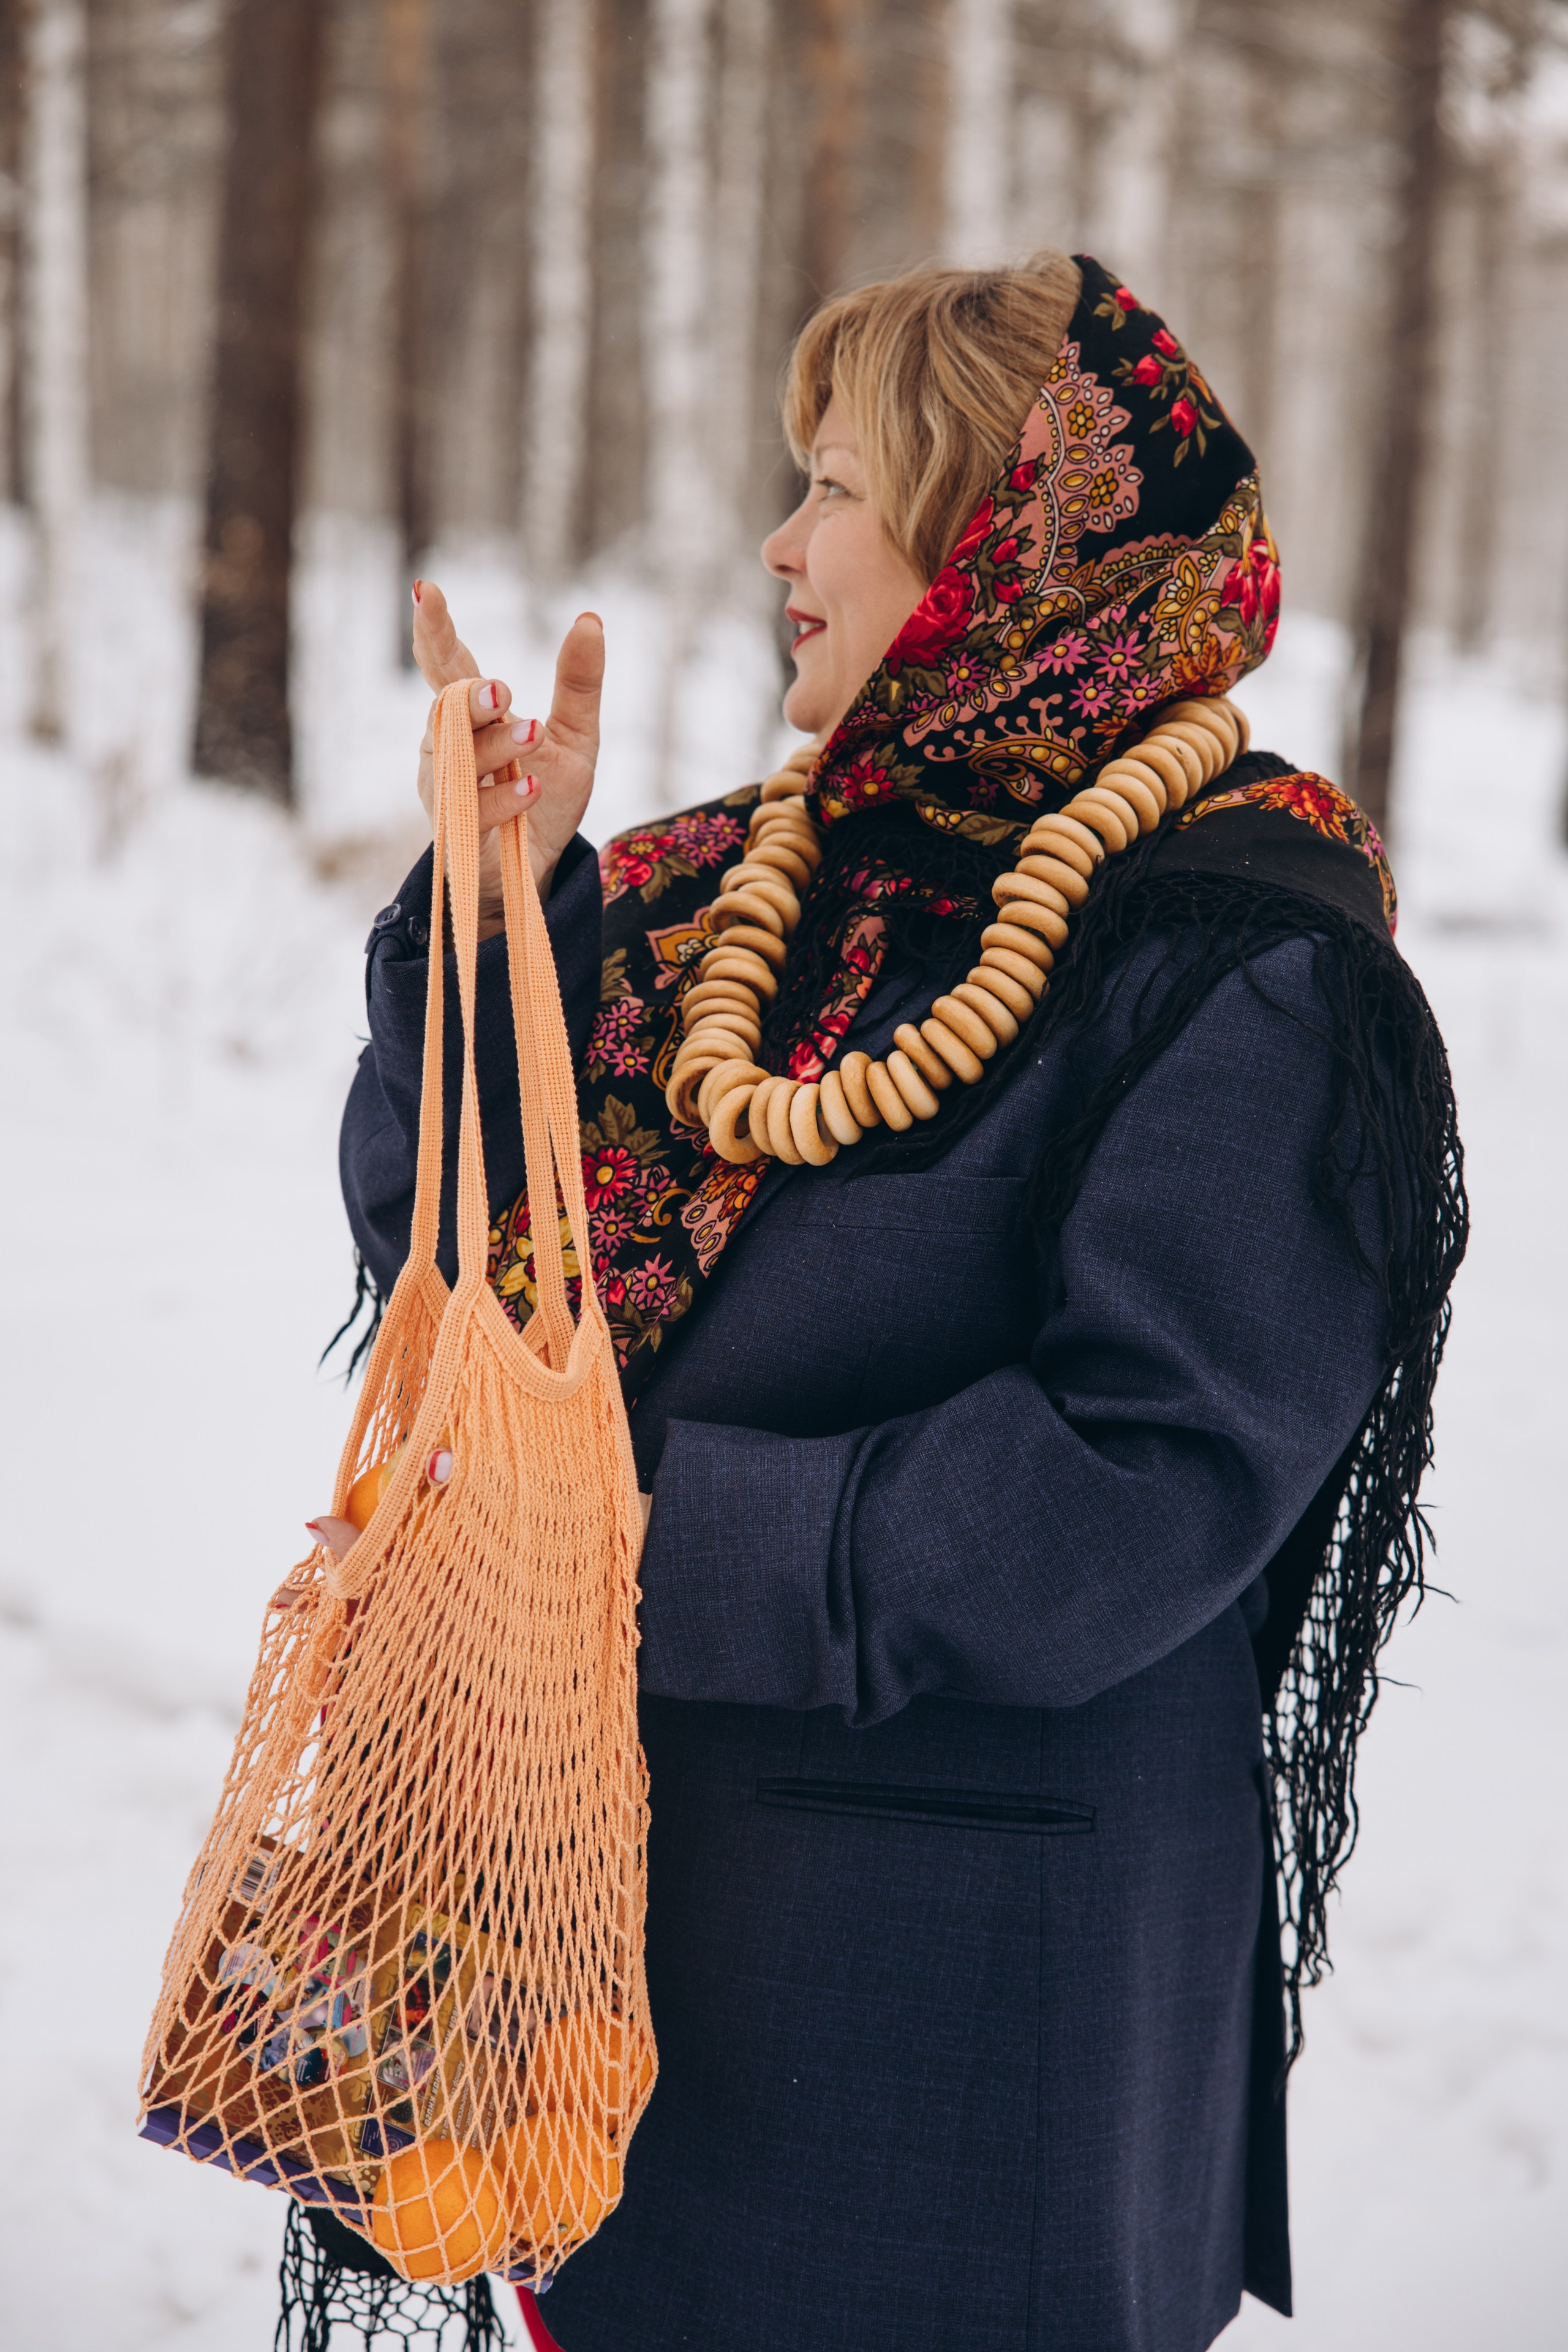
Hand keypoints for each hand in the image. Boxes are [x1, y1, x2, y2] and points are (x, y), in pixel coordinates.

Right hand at [411, 579, 602, 925]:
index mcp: (474, 716)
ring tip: (533, 733)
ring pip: (458, 756)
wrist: (537, 868)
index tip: (425, 591)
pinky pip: (472, 808)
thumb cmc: (546, 797)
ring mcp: (445, 788)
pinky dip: (503, 796)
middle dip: (471, 698)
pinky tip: (532, 786)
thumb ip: (579, 685)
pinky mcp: (455, 831)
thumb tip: (591, 620)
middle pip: (448, 708)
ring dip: (495, 744)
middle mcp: (449, 745)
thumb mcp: (576, 738)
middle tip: (503, 689)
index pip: (448, 666)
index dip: (434, 632)